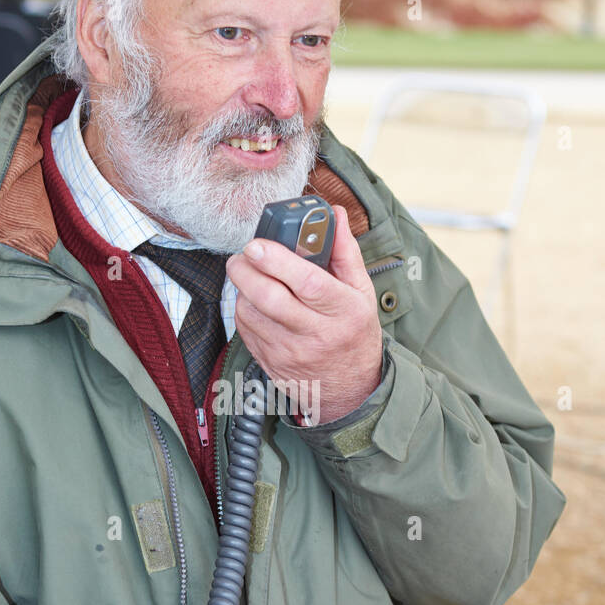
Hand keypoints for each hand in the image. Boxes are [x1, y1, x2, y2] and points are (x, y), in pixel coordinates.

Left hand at [226, 203, 382, 423]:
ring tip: (250, 274)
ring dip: (243, 288)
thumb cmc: (355, 333)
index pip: (307, 283)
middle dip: (247, 270)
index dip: (277, 260)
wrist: (350, 389)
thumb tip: (334, 214)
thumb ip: (345, 252)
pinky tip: (253, 299)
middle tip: (243, 256)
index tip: (258, 244)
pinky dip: (243, 308)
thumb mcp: (361, 293)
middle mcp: (317, 334)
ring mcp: (290, 352)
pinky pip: (245, 329)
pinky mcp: (271, 362)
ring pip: (251, 312)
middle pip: (270, 298)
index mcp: (344, 311)